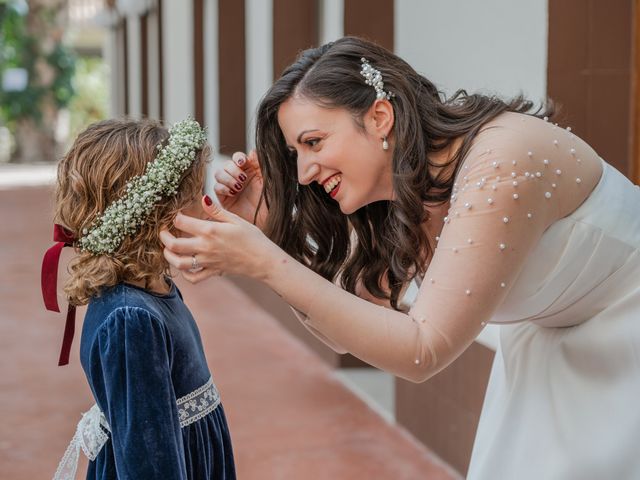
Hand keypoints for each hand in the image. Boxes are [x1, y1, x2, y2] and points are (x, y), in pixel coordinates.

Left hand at [160, 195, 277, 283]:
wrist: (263, 260)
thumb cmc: (253, 238)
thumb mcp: (236, 220)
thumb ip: (217, 211)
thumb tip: (203, 199)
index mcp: (210, 230)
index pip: (182, 222)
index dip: (175, 217)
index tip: (176, 215)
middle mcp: (205, 247)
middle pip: (174, 244)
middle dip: (164, 237)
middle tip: (163, 232)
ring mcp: (208, 262)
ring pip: (179, 263)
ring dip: (169, 257)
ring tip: (168, 250)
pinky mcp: (213, 272)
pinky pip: (194, 278)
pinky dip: (186, 274)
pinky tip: (185, 267)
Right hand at [213, 150, 266, 229]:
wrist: (266, 223)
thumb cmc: (271, 204)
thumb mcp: (270, 182)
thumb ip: (261, 166)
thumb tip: (252, 151)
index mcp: (251, 171)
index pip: (239, 158)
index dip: (239, 158)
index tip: (243, 163)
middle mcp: (239, 177)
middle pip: (227, 164)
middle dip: (233, 169)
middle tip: (242, 179)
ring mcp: (231, 187)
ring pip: (219, 173)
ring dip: (227, 178)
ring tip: (238, 187)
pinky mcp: (224, 198)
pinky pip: (216, 187)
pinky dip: (223, 187)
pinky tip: (232, 193)